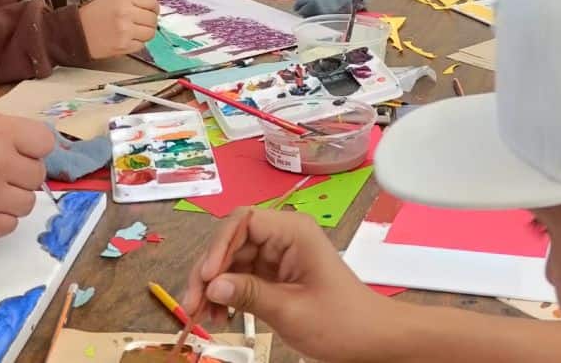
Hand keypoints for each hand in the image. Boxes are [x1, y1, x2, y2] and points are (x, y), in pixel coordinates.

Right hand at [0, 114, 54, 237]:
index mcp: (1, 133)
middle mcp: (0, 164)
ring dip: (14, 198)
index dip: (34, 148)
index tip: (23, 149)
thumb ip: (4, 133)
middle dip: (23, 173)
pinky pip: (7, 226)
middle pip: (37, 175)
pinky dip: (1, 219)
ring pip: (26, 203)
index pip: (45, 143)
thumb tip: (26, 149)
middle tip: (4, 170)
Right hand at [79, 0, 159, 58]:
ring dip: (145, 34)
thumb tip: (151, 5)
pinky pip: (141, 46)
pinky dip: (137, 44)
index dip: (154, 8)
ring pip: (150, 33)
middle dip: (150, 22)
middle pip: (153, 19)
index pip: (153, 2)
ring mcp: (125, 31)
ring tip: (135, 32)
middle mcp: (126, 13)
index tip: (152, 11)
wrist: (76, 32)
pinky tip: (127, 39)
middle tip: (142, 23)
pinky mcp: (123, 46)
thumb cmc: (93, 15)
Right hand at [184, 210, 388, 362]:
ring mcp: (277, 255)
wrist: (368, 339)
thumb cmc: (339, 321)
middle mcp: (283, 236)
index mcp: (293, 231)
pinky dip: (227, 294)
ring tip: (204, 317)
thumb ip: (249, 294)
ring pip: (232, 260)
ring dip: (213, 286)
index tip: (205, 278)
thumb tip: (211, 284)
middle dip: (209, 271)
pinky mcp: (274, 274)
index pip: (244, 220)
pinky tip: (220, 316)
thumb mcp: (291, 310)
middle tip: (192, 306)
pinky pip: (241, 276)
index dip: (219, 245)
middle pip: (232, 241)